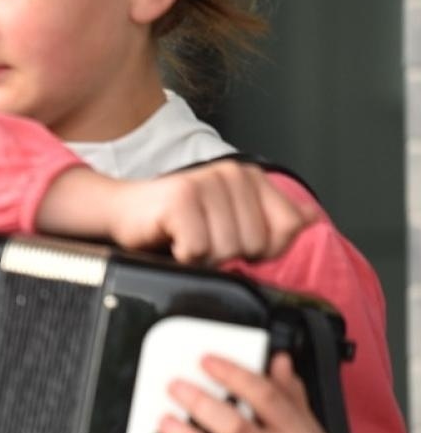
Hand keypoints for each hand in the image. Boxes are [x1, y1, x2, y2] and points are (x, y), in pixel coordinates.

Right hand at [39, 162, 313, 264]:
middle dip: (227, 256)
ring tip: (185, 243)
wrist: (122, 214)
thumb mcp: (230, 221)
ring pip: (229, 250)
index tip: (230, 241)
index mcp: (252, 177)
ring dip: (202, 259)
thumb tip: (310, 219)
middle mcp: (234, 172)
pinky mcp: (182, 197)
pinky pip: (199, 250)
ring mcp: (207, 181)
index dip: (263, 249)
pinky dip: (183, 257)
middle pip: (257, 245)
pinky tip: (170, 242)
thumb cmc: (175, 224)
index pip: (289, 228)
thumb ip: (272, 220)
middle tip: (200, 242)